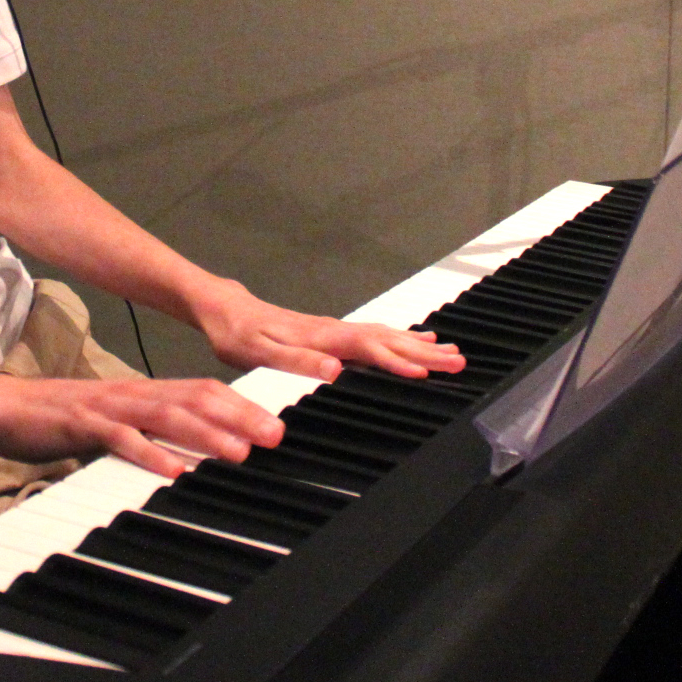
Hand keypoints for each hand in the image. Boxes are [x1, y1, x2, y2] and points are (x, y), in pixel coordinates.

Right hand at [0, 373, 285, 479]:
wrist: (4, 408)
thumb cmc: (62, 420)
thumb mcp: (116, 424)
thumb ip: (152, 434)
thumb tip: (194, 454)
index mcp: (145, 393)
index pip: (203, 391)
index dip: (243, 407)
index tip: (277, 425)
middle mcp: (133, 394)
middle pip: (196, 399)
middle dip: (239, 418)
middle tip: (275, 436)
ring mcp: (109, 408)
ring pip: (166, 416)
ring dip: (206, 435)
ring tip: (238, 452)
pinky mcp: (82, 425)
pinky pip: (120, 440)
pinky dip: (149, 454)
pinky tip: (172, 470)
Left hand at [188, 279, 465, 382]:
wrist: (222, 308)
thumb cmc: (236, 333)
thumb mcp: (258, 351)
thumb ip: (297, 360)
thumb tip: (334, 370)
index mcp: (320, 337)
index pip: (369, 350)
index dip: (398, 362)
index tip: (427, 373)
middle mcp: (333, 330)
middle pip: (386, 341)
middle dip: (423, 353)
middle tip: (459, 362)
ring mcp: (334, 329)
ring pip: (385, 336)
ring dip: (418, 345)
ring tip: (451, 352)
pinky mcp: (331, 332)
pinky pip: (374, 335)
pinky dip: (400, 338)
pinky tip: (415, 340)